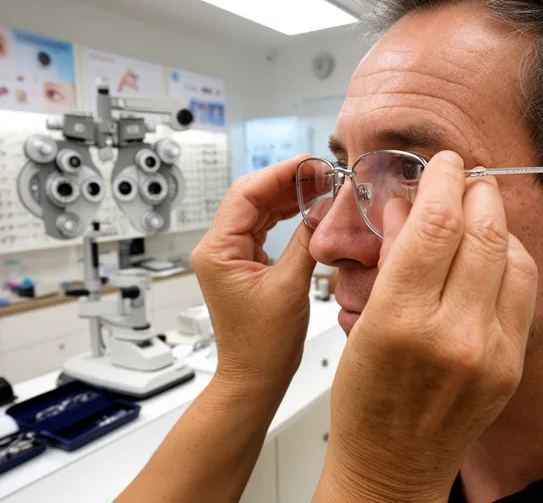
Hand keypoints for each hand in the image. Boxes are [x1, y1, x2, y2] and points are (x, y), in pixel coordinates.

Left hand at [191, 155, 317, 392]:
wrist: (255, 378)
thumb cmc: (264, 344)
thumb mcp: (291, 286)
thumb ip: (307, 240)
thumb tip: (325, 205)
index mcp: (217, 250)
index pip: (246, 193)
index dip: (280, 174)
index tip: (312, 164)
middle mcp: (217, 248)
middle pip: (251, 197)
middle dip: (288, 181)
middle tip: (325, 173)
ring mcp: (229, 255)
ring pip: (258, 210)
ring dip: (289, 196)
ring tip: (323, 185)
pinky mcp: (242, 263)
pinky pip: (263, 228)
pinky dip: (286, 215)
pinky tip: (310, 207)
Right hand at [317, 151, 538, 500]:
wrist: (393, 465)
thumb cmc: (365, 401)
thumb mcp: (361, 322)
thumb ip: (392, 260)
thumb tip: (412, 205)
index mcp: (402, 321)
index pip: (436, 224)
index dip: (443, 181)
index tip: (442, 163)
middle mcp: (454, 335)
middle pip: (482, 233)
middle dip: (476, 191)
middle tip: (464, 176)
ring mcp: (491, 352)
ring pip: (512, 256)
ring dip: (497, 222)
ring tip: (478, 210)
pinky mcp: (512, 363)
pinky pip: (524, 291)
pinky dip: (509, 259)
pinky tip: (491, 252)